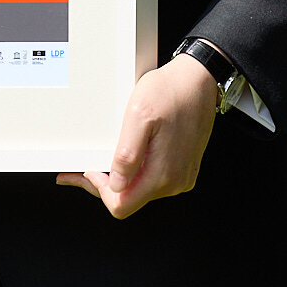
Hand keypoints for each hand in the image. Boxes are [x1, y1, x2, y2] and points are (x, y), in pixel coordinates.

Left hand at [56, 53, 216, 217]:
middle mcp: (175, 182)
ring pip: (142, 190)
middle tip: (87, 166)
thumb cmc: (169, 92)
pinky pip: (155, 179)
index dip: (99, 191)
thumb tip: (117, 185)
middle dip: (107, 185)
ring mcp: (181, 176)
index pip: (121, 206)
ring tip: (109, 157)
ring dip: (123, 177)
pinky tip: (131, 154)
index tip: (90, 170)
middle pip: (130, 200)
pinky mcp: (184, 168)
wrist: (198, 80)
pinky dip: (138, 171)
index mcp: (162, 175)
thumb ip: (128, 155)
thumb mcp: (139, 116)